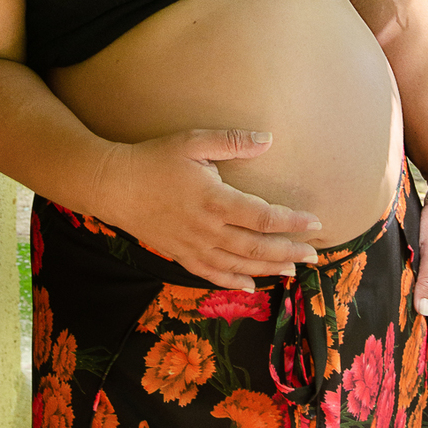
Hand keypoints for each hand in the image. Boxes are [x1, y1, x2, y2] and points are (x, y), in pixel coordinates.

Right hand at [95, 129, 322, 289]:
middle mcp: (208, 229)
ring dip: (267, 270)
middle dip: (289, 252)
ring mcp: (193, 246)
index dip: (293, 222)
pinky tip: (250, 287)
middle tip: (313, 256)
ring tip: (291, 272)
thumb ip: (232, 142)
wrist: (112, 185)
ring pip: (238, 265)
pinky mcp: (180, 254)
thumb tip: (268, 139)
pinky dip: (232, 283)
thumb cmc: (153, 159)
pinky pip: (210, 274)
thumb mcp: (193, 142)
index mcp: (215, 200)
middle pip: (257, 247)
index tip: (315, 223)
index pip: (264, 218)